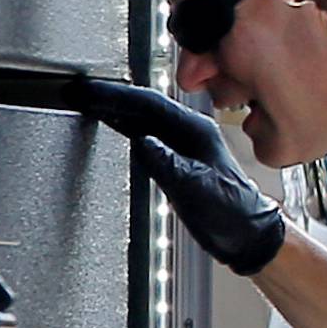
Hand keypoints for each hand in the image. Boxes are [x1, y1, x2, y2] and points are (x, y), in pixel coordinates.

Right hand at [66, 77, 284, 274]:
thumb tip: (141, 142)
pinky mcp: (178, 159)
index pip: (149, 103)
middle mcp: (190, 132)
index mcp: (196, 131)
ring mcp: (184, 144)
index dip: (116, 95)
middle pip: (144, 105)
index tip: (90, 91)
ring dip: (116, 110)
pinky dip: (125, 127)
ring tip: (87, 103)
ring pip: (144, 118)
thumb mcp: (196, 190)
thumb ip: (167, 165)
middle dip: (111, 97)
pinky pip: (146, 134)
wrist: (247, 236)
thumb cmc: (231, 215)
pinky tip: (112, 125)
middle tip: (80, 92)